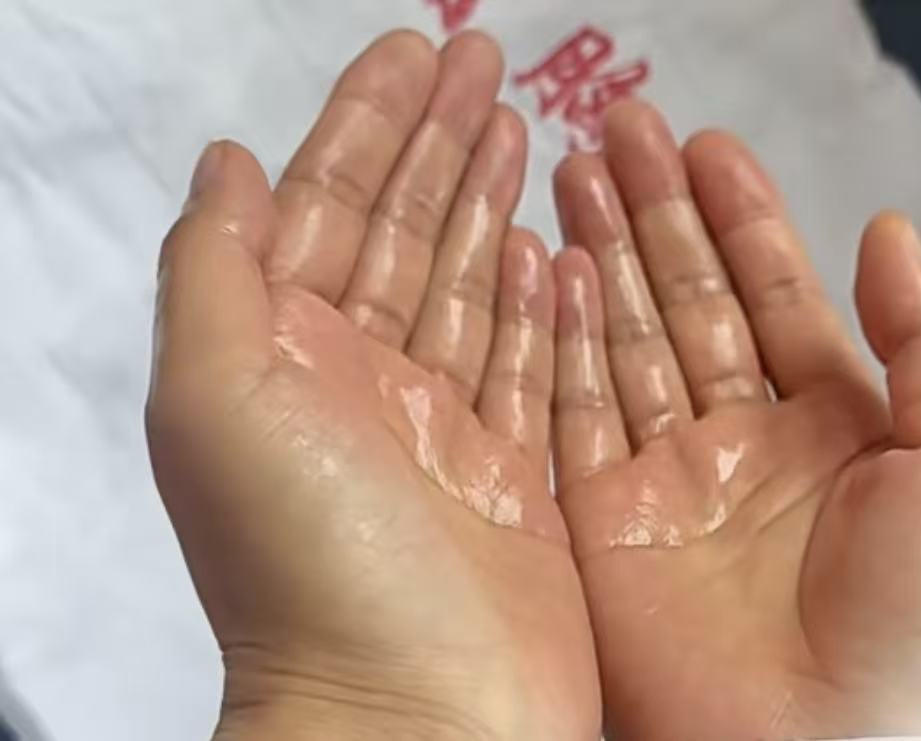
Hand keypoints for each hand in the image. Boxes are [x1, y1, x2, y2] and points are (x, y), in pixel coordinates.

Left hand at [146, 31, 598, 740]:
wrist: (412, 719)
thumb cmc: (309, 565)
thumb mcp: (216, 400)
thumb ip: (213, 271)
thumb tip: (223, 162)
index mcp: (286, 359)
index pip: (330, 207)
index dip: (371, 122)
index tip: (419, 50)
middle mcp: (362, 388)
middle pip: (410, 235)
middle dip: (444, 141)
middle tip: (489, 59)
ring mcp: (443, 433)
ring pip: (473, 290)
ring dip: (494, 206)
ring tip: (526, 129)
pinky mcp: (514, 476)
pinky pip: (530, 367)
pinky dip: (544, 305)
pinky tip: (557, 247)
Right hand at [550, 101, 920, 739]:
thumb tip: (888, 232)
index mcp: (835, 432)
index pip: (773, 295)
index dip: (739, 218)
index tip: (705, 147)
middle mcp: (744, 449)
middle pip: (687, 304)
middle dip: (654, 216)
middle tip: (619, 129)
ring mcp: (668, 484)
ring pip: (623, 342)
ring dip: (599, 257)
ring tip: (574, 170)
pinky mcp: (603, 523)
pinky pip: (571, 410)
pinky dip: (555, 338)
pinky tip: (546, 266)